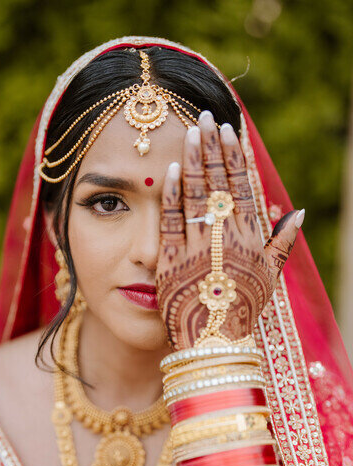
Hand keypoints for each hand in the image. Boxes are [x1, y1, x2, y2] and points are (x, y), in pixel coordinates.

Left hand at [156, 111, 302, 350]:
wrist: (215, 342)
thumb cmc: (244, 309)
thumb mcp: (270, 277)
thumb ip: (282, 243)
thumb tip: (298, 212)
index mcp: (249, 238)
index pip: (242, 186)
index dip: (235, 156)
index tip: (230, 130)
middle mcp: (225, 237)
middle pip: (219, 183)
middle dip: (212, 148)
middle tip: (205, 118)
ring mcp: (198, 246)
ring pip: (197, 195)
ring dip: (194, 161)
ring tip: (190, 132)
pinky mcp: (172, 259)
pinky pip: (173, 220)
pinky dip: (173, 194)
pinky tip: (172, 170)